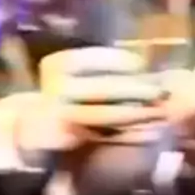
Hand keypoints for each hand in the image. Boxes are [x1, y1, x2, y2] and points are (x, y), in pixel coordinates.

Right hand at [0, 46, 167, 172]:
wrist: (33, 128)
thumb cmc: (64, 92)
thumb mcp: (73, 73)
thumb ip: (101, 68)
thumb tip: (145, 67)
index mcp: (58, 64)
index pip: (96, 58)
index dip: (124, 62)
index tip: (143, 66)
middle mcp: (56, 87)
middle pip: (104, 88)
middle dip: (137, 90)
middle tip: (161, 92)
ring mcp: (61, 114)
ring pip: (107, 114)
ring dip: (138, 115)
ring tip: (161, 112)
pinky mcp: (70, 136)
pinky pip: (105, 135)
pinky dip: (129, 134)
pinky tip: (149, 131)